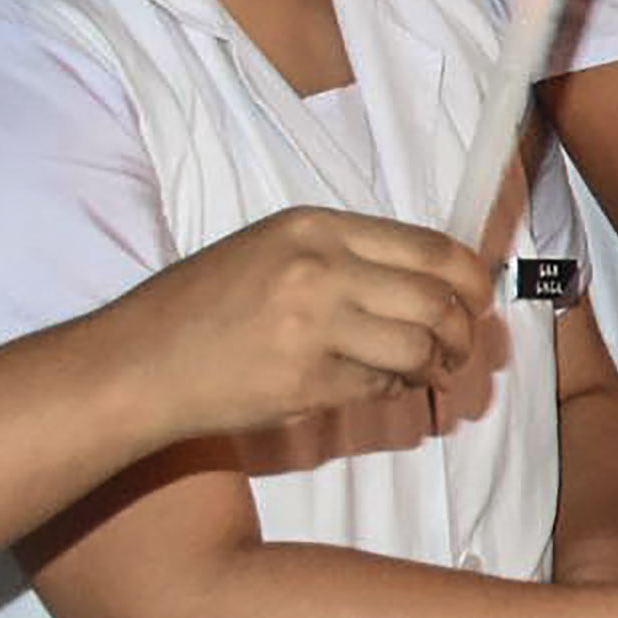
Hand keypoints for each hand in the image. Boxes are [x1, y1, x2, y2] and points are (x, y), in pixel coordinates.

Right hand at [105, 206, 488, 436]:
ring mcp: (312, 326)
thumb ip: (348, 257)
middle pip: (438, 299)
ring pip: (419, 347)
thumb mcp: (273, 251)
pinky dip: (391, 390)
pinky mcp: (306, 382)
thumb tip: (435, 282)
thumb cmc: (204, 308)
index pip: (429, 247)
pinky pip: (380, 387)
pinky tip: (374, 385)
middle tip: (462, 349)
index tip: (479, 300)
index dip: (472, 279)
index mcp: (314, 227)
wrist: (138, 364)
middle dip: (465, 331)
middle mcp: (317, 268)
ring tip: (428, 372)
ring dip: (436, 366)